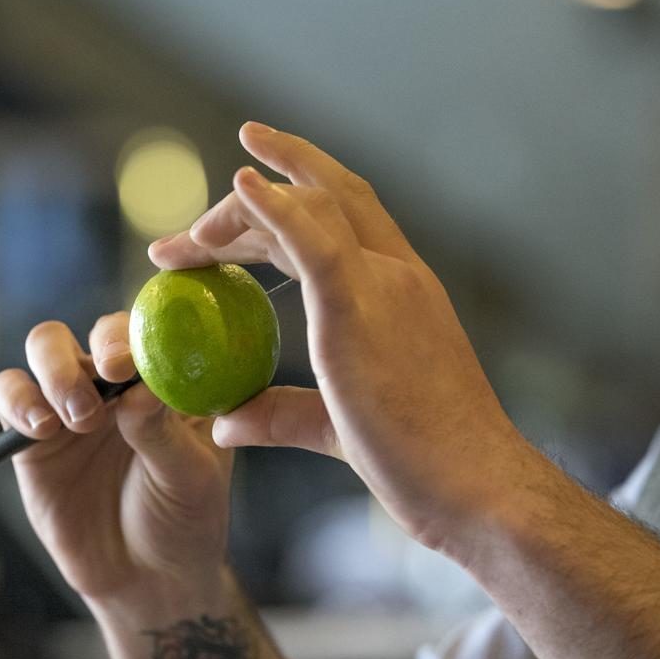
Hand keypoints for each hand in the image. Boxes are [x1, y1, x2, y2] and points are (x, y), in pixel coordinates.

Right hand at [0, 314, 232, 599]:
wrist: (151, 577)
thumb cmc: (187, 515)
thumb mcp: (191, 473)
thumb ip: (162, 430)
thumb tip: (138, 389)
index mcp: (165, 383)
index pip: (144, 334)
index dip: (132, 337)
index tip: (129, 364)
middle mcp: (119, 386)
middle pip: (89, 333)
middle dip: (91, 348)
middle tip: (106, 378)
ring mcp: (75, 408)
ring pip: (44, 351)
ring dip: (53, 372)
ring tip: (79, 419)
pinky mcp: (36, 442)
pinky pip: (11, 399)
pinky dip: (17, 401)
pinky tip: (41, 430)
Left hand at [150, 122, 519, 546]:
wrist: (475, 487)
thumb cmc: (422, 460)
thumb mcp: (339, 424)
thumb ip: (282, 413)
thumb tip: (223, 421)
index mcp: (402, 290)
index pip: (347, 215)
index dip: (298, 183)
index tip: (247, 171)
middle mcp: (396, 274)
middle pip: (319, 203)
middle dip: (250, 204)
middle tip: (188, 235)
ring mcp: (384, 286)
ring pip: (312, 208)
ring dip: (242, 209)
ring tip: (184, 243)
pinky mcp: (361, 311)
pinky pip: (315, 240)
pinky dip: (275, 207)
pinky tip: (241, 184)